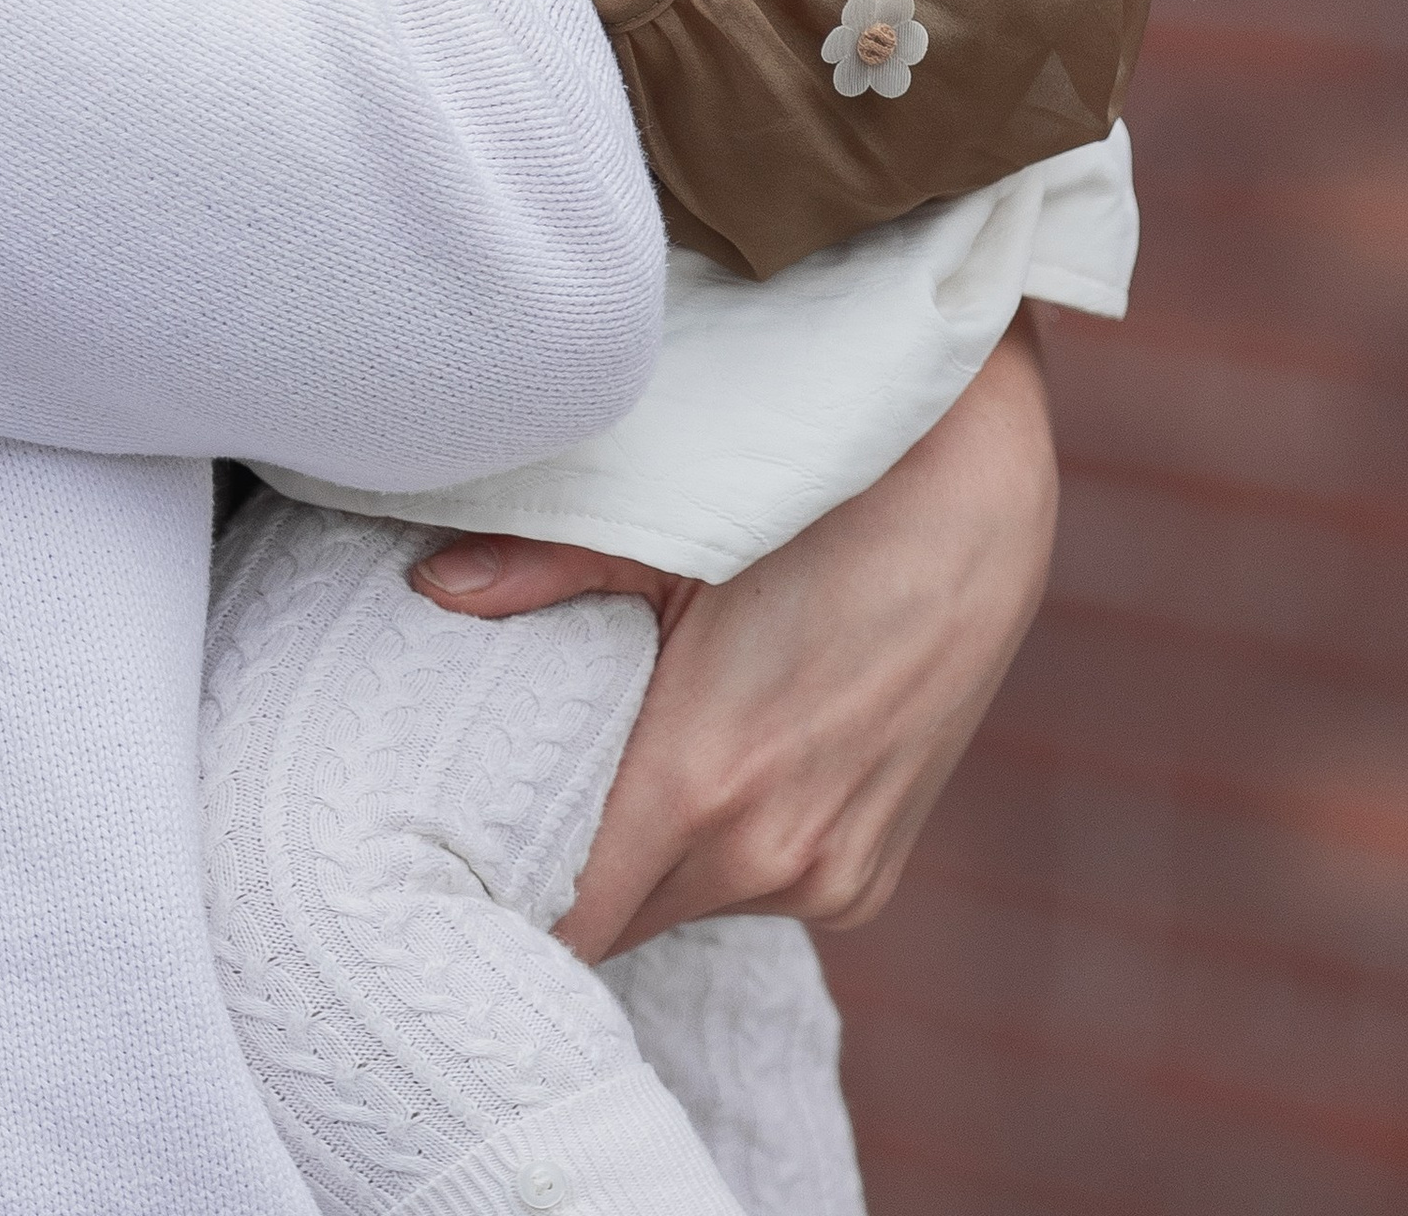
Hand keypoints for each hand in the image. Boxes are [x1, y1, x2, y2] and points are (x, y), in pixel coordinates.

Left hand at [409, 316, 1057, 948]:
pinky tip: (709, 764)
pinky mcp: (869, 874)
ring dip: (649, 857)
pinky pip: (758, 888)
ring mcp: (832, 876)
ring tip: (616, 761)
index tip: (458, 853)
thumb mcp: (672, 525)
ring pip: (687, 904)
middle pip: (622, 917)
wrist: (974, 489)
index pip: (570, 919)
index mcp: (702, 785)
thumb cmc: (817, 496)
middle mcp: (771, 857)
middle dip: (570, 868)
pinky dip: (719, 849)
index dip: (509, 893)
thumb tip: (432, 588)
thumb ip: (542, 569)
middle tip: (515, 795)